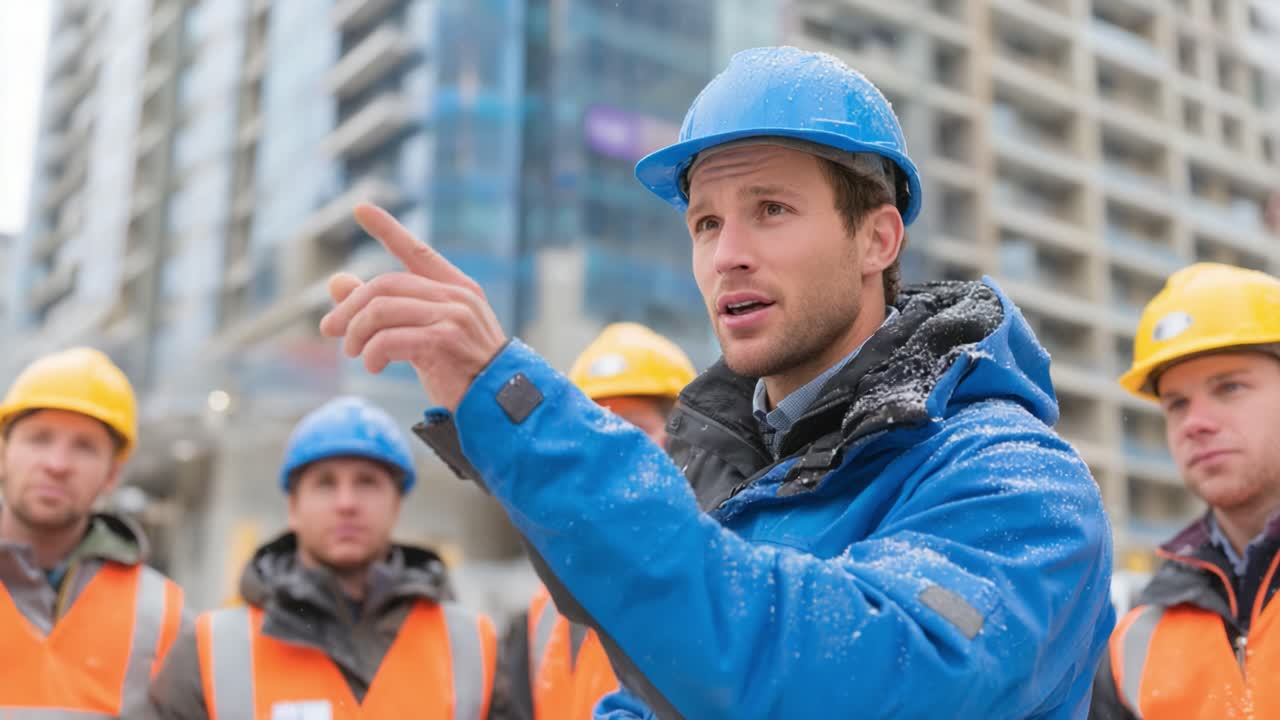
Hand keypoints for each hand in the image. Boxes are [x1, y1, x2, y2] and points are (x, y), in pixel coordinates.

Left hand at [319, 203, 507, 410]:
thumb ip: (385, 310)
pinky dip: (372, 353)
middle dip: (349, 307)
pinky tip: (373, 365)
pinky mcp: (444, 340)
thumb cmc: (460, 370)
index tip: (361, 208)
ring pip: (381, 310)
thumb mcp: (421, 334)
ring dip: (356, 333)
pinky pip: (389, 338)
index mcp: (456, 288)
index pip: (416, 250)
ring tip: (353, 352)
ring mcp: (453, 316)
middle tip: (329, 329)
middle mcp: (456, 296)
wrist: (496, 404)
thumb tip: (336, 282)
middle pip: (385, 284)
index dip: (387, 228)